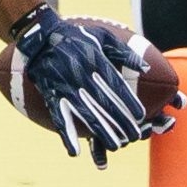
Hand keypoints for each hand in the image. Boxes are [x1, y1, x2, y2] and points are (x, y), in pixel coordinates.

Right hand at [13, 5, 150, 167]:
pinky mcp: (51, 94)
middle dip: (120, 121)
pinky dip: (66, 135)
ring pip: (85, 113)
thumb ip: (124, 52)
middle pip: (104, 103)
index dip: (129, 101)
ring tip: (115, 145)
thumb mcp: (102, 36)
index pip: (116, 85)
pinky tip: (75, 151)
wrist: (40, 36)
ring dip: (100, 131)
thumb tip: (146, 68)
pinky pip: (59, 117)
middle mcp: (80, 75)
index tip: (142, 116)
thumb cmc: (76, 36)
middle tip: (134, 137)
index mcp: (95, 61)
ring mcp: (64, 86)